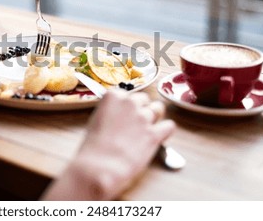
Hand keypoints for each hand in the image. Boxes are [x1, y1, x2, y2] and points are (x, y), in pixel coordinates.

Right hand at [42, 90, 174, 200]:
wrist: (98, 167)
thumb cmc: (93, 148)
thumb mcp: (97, 121)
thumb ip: (112, 112)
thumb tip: (121, 116)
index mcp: (113, 96)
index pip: (128, 94)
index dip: (128, 105)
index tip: (126, 114)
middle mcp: (129, 103)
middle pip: (145, 99)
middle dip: (142, 109)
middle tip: (136, 123)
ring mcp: (143, 117)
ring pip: (159, 109)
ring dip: (155, 118)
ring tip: (147, 130)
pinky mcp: (154, 134)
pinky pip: (169, 126)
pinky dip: (165, 131)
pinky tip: (158, 138)